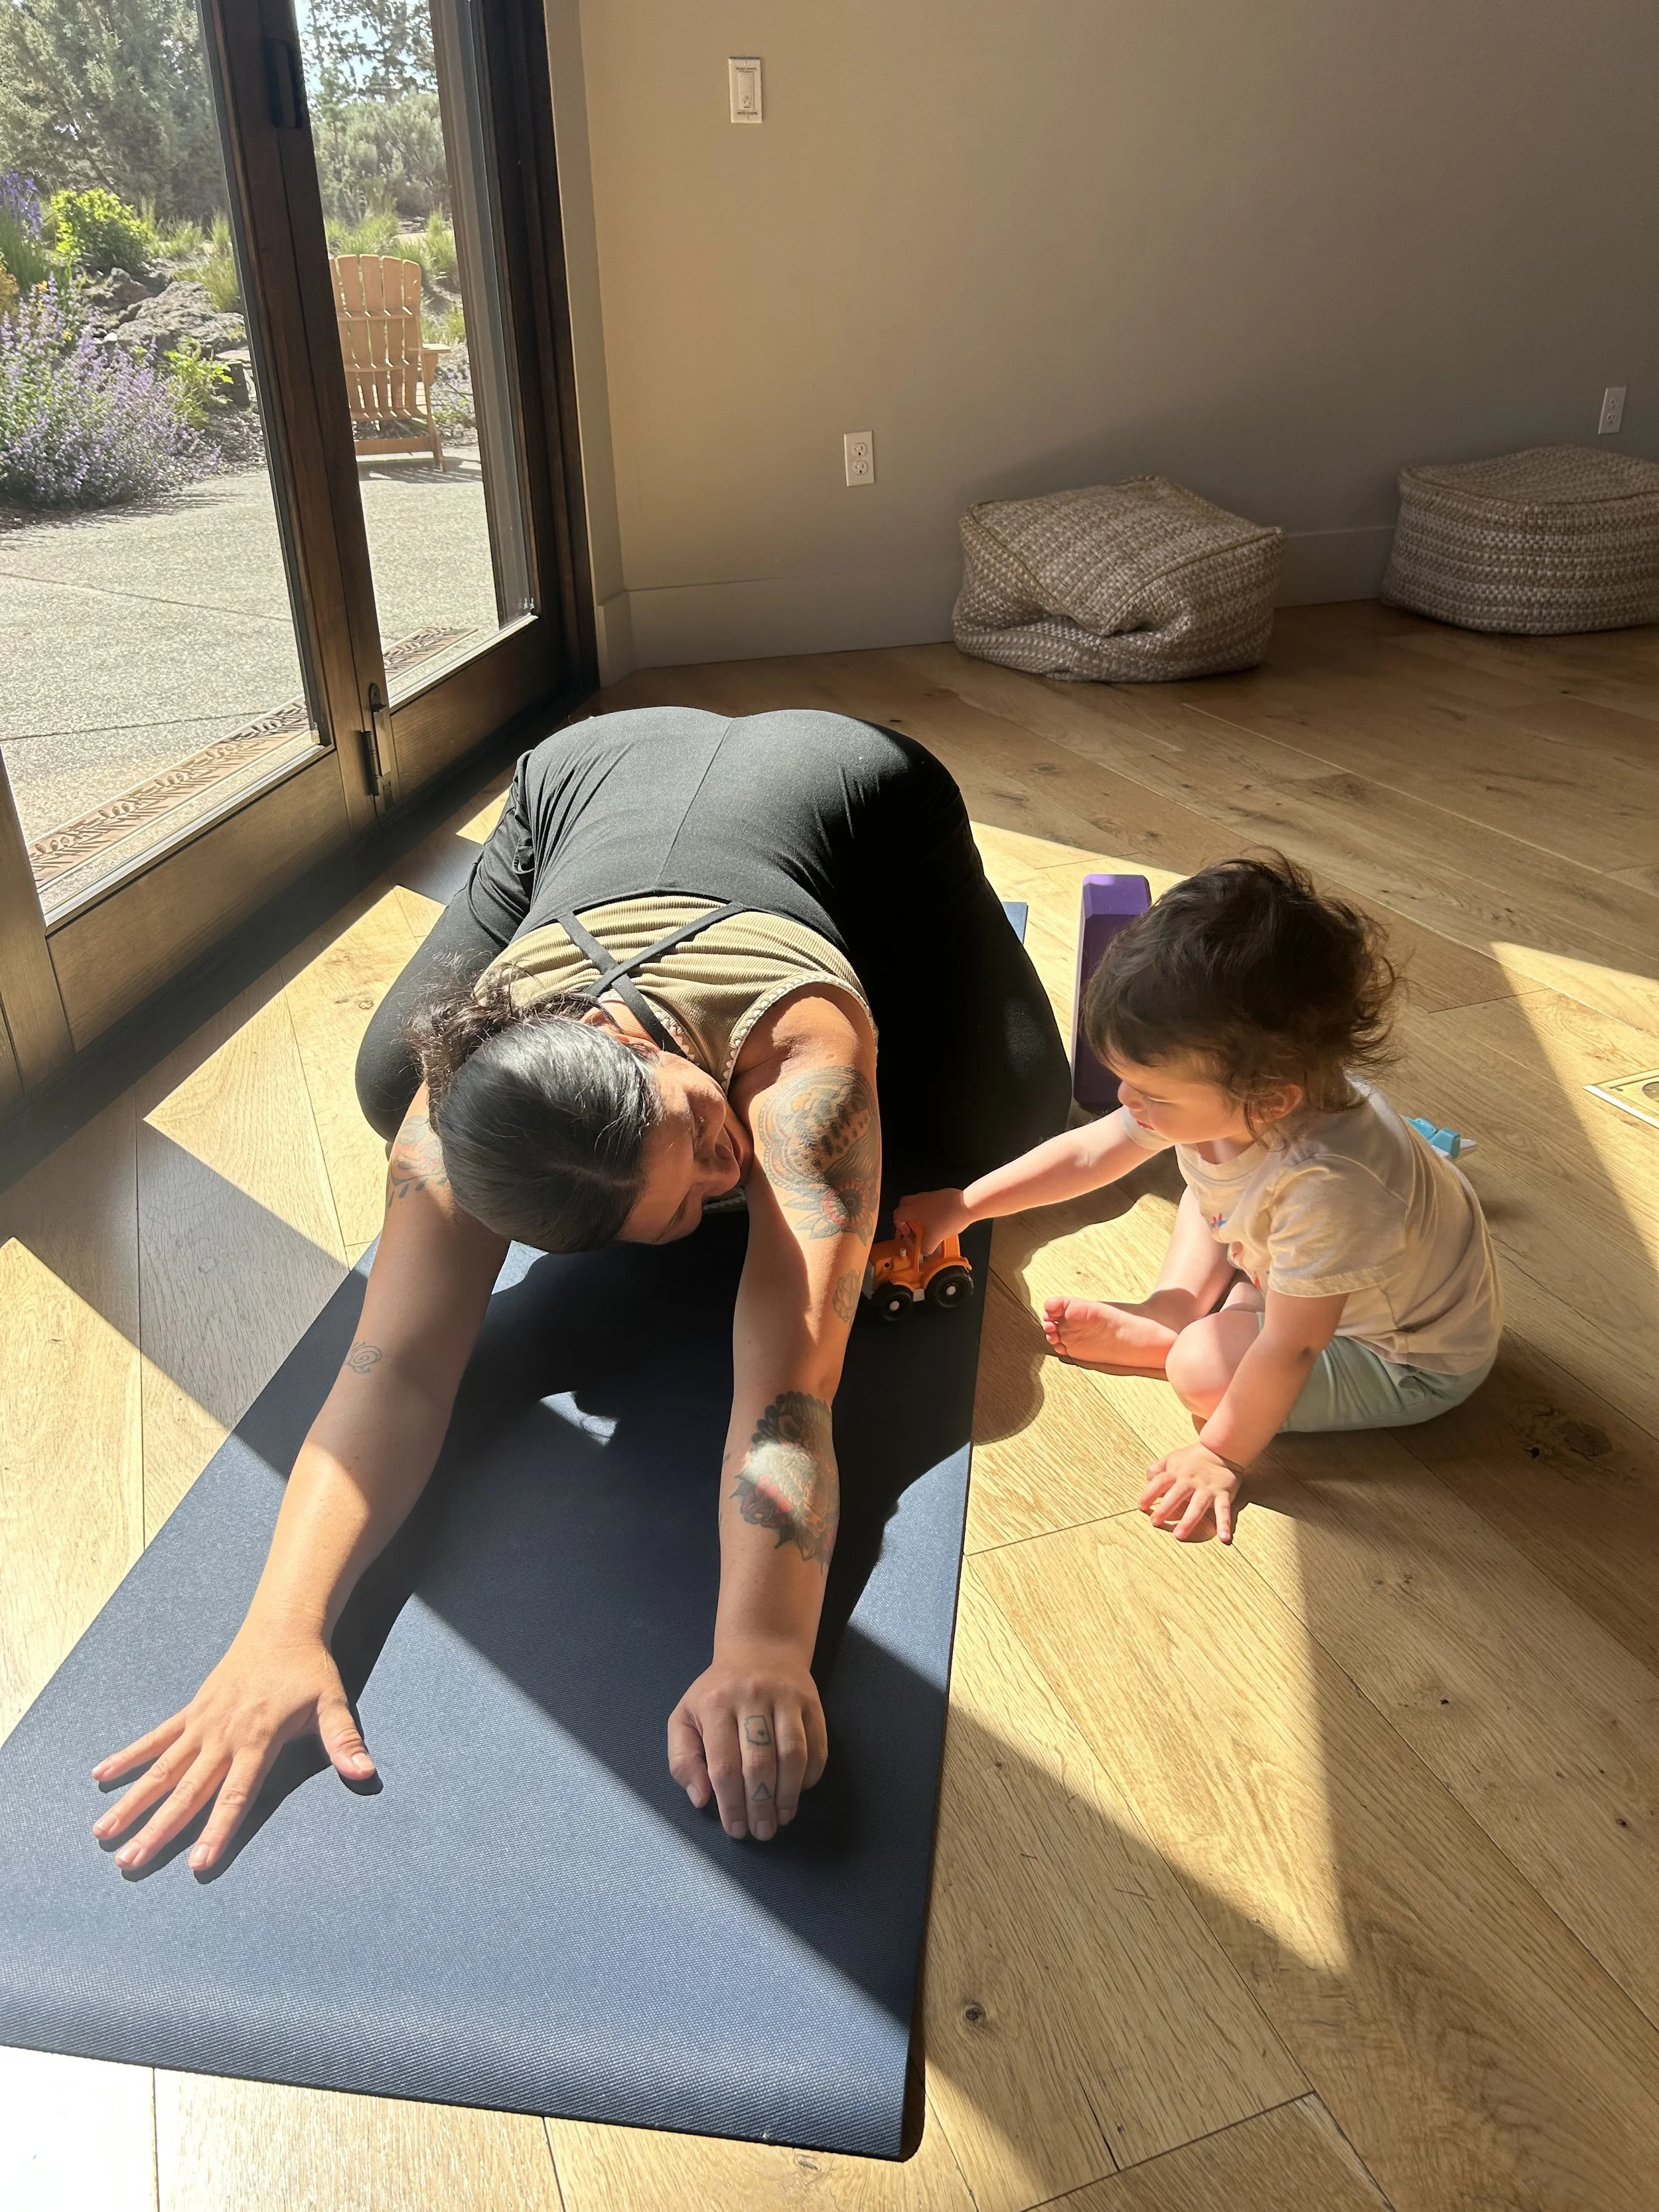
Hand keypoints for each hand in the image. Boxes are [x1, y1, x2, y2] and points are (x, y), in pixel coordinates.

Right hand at [91, 1630, 373, 1873]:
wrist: (282, 1626)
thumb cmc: (309, 1670)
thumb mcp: (333, 1703)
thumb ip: (344, 1741)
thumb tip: (365, 1774)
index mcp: (257, 1740)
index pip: (235, 1795)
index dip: (218, 1830)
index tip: (198, 1863)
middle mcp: (223, 1736)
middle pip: (188, 1791)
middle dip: (159, 1829)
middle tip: (129, 1861)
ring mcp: (202, 1724)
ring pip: (163, 1769)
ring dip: (133, 1801)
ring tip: (103, 1831)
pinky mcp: (192, 1711)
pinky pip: (156, 1738)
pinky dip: (130, 1756)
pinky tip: (101, 1774)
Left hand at [667, 1637, 827, 1841]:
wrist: (759, 1649)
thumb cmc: (716, 1693)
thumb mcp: (684, 1718)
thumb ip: (682, 1759)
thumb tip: (700, 1798)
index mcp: (715, 1705)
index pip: (724, 1765)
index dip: (731, 1804)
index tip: (736, 1829)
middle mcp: (751, 1698)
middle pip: (759, 1763)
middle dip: (761, 1805)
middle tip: (762, 1832)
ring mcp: (786, 1698)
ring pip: (793, 1755)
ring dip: (788, 1795)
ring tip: (783, 1817)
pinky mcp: (812, 1701)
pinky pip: (817, 1746)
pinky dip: (811, 1776)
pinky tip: (800, 1791)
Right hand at [894, 1186, 969, 1255]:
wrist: (967, 1204)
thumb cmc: (949, 1218)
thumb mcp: (936, 1238)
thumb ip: (927, 1247)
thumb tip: (925, 1251)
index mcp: (915, 1210)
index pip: (897, 1214)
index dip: (898, 1224)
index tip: (906, 1231)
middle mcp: (920, 1200)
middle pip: (904, 1203)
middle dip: (904, 1214)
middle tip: (912, 1224)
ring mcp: (930, 1195)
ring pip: (917, 1201)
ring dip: (917, 1211)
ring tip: (926, 1223)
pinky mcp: (941, 1194)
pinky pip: (929, 1200)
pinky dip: (929, 1208)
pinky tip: (939, 1218)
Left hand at [1138, 1442, 1241, 1543]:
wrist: (1221, 1449)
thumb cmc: (1192, 1459)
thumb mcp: (1172, 1459)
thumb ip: (1157, 1469)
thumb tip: (1147, 1481)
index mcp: (1176, 1473)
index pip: (1159, 1482)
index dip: (1149, 1493)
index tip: (1141, 1506)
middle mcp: (1190, 1481)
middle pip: (1176, 1494)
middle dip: (1165, 1508)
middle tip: (1155, 1522)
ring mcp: (1207, 1489)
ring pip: (1197, 1505)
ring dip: (1189, 1521)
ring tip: (1179, 1535)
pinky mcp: (1223, 1494)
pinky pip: (1224, 1510)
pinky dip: (1224, 1524)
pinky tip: (1224, 1538)